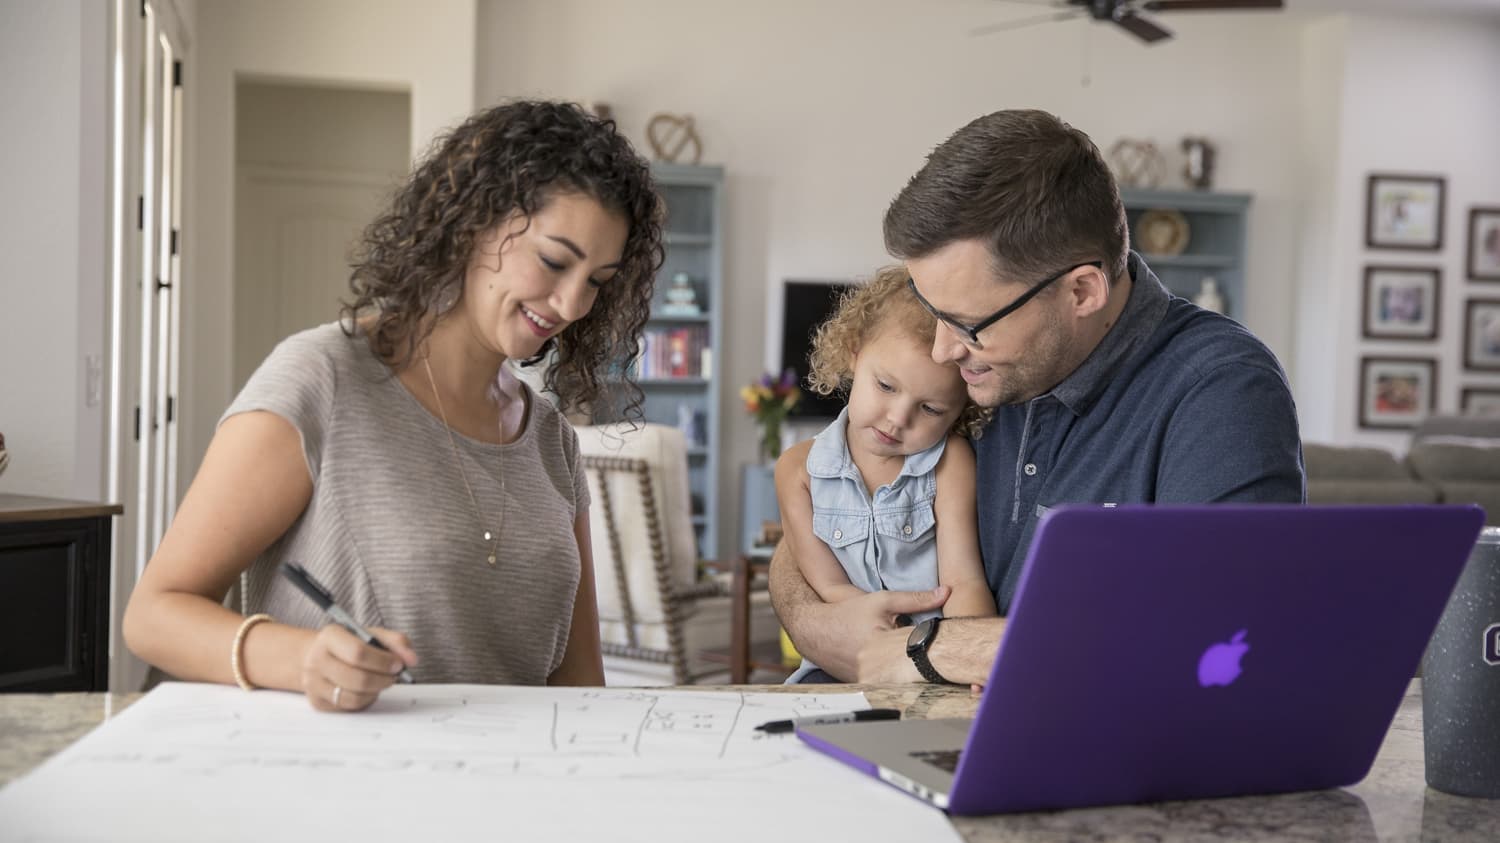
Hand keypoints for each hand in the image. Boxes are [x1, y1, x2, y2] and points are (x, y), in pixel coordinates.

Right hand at [299, 625, 416, 711]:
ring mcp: (314, 683)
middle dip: (383, 679)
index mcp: (330, 636)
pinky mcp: (317, 702)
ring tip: (382, 681)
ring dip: (376, 691)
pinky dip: (365, 700)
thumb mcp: (371, 634)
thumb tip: (412, 659)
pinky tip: (368, 690)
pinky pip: (349, 707)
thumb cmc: (349, 644)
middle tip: (394, 675)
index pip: (358, 652)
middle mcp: (317, 659)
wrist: (318, 655)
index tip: (398, 664)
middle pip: (357, 678)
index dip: (383, 661)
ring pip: (354, 696)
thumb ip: (396, 642)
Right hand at [822, 586, 945, 682]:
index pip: (922, 652)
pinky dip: (895, 678)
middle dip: (925, 664)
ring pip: (900, 681)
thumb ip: (916, 599)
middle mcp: (874, 669)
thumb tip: (946, 592)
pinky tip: (900, 670)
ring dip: (910, 673)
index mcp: (883, 646)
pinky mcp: (864, 688)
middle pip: (913, 671)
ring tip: (920, 666)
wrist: (814, 631)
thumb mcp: (883, 601)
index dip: (936, 649)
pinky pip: (887, 685)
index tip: (948, 648)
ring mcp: (868, 682)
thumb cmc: (848, 613)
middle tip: (941, 661)